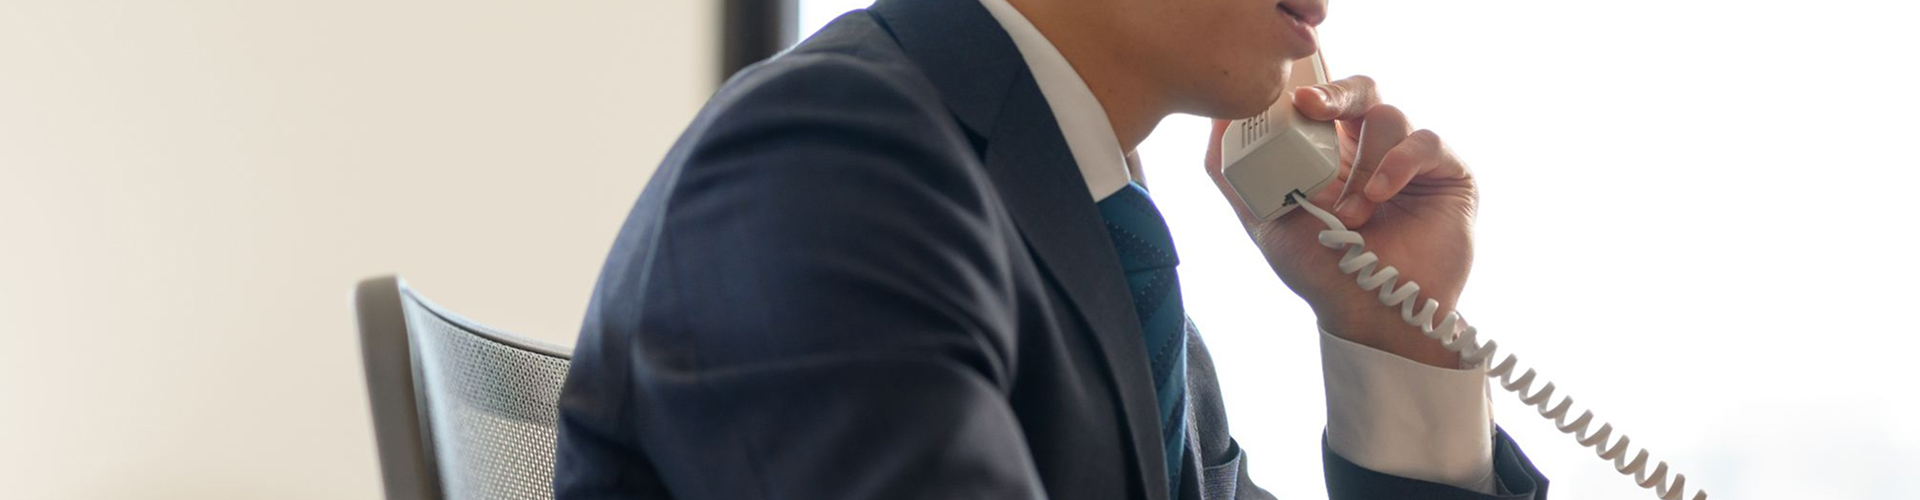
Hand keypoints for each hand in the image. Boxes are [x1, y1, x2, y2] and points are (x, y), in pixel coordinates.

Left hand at [1202, 75, 1476, 367]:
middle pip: (1361, 91)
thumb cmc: (1322, 271)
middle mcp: (1372, 149)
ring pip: (1389, 117)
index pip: (1324, 100)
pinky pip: (1426, 142)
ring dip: (1362, 164)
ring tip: (1349, 213)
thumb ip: (1235, 175)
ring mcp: (1411, 159)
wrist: (1371, 314)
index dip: (1310, 92)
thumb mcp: (1265, 221)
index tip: (1292, 100)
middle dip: (1336, 93)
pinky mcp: (1448, 172)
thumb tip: (1215, 123)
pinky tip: (1379, 196)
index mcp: (1331, 152)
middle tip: (1312, 107)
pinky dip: (1399, 162)